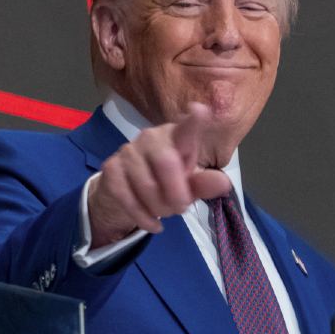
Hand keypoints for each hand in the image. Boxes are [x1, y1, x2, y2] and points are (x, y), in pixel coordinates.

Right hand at [87, 103, 233, 247]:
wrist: (126, 191)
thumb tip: (223, 183)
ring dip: (160, 207)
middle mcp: (151, 137)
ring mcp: (128, 151)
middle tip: (181, 208)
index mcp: (176, 137)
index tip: (201, 110)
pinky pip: (127, 197)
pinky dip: (143, 217)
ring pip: (146, 185)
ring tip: (166, 212)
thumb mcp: (189, 184)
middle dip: (176, 194)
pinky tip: (153, 223)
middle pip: (166, 163)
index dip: (194, 121)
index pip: (186, 128)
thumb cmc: (166, 181)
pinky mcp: (111, 168)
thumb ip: (205, 184)